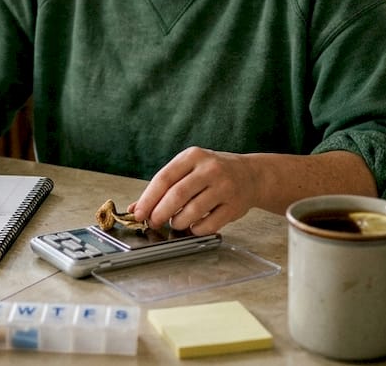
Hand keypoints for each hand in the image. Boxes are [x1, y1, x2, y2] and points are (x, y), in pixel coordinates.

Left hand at [128, 146, 259, 235]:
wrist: (251, 175)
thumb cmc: (212, 173)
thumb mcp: (188, 170)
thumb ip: (163, 187)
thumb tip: (135, 209)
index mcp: (193, 156)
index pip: (164, 178)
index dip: (148, 198)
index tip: (138, 213)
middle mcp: (209, 169)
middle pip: (177, 195)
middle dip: (160, 213)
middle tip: (153, 223)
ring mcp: (224, 187)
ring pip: (192, 211)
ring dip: (178, 222)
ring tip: (176, 222)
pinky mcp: (234, 206)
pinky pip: (208, 224)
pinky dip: (196, 229)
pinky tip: (194, 226)